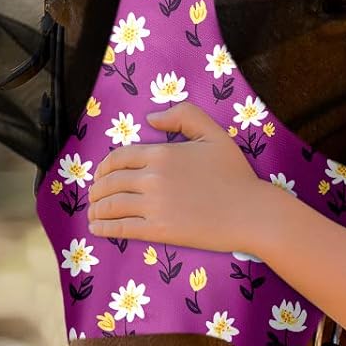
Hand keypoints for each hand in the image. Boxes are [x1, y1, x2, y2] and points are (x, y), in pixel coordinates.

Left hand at [87, 102, 263, 252]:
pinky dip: (104, 228)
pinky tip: (98, 228)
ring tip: (93, 213)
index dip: (104, 166)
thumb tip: (150, 118)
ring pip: (111, 205)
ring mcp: (154, 206)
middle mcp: (152, 178)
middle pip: (110, 182)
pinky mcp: (159, 230)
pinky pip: (121, 228)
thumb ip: (184, 115)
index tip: (102, 174)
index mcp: (162, 153)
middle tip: (94, 195)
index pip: (119, 158)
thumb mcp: (214, 134)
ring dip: (96, 209)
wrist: (251, 213)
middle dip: (97, 189)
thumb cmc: (236, 175)